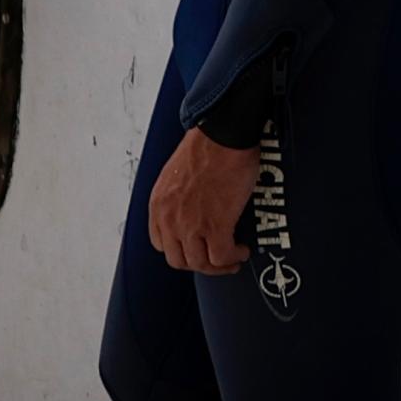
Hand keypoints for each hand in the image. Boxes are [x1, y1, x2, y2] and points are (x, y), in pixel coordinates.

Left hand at [150, 126, 260, 271]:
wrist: (224, 134)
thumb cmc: (208, 144)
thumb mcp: (177, 172)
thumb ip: (178, 195)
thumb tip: (193, 205)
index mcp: (159, 205)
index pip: (161, 244)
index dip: (181, 249)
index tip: (196, 247)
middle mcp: (170, 219)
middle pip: (180, 260)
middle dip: (199, 263)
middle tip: (216, 259)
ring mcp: (192, 225)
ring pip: (201, 264)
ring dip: (218, 265)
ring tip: (232, 257)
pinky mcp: (216, 225)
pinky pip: (222, 256)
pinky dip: (233, 257)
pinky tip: (242, 251)